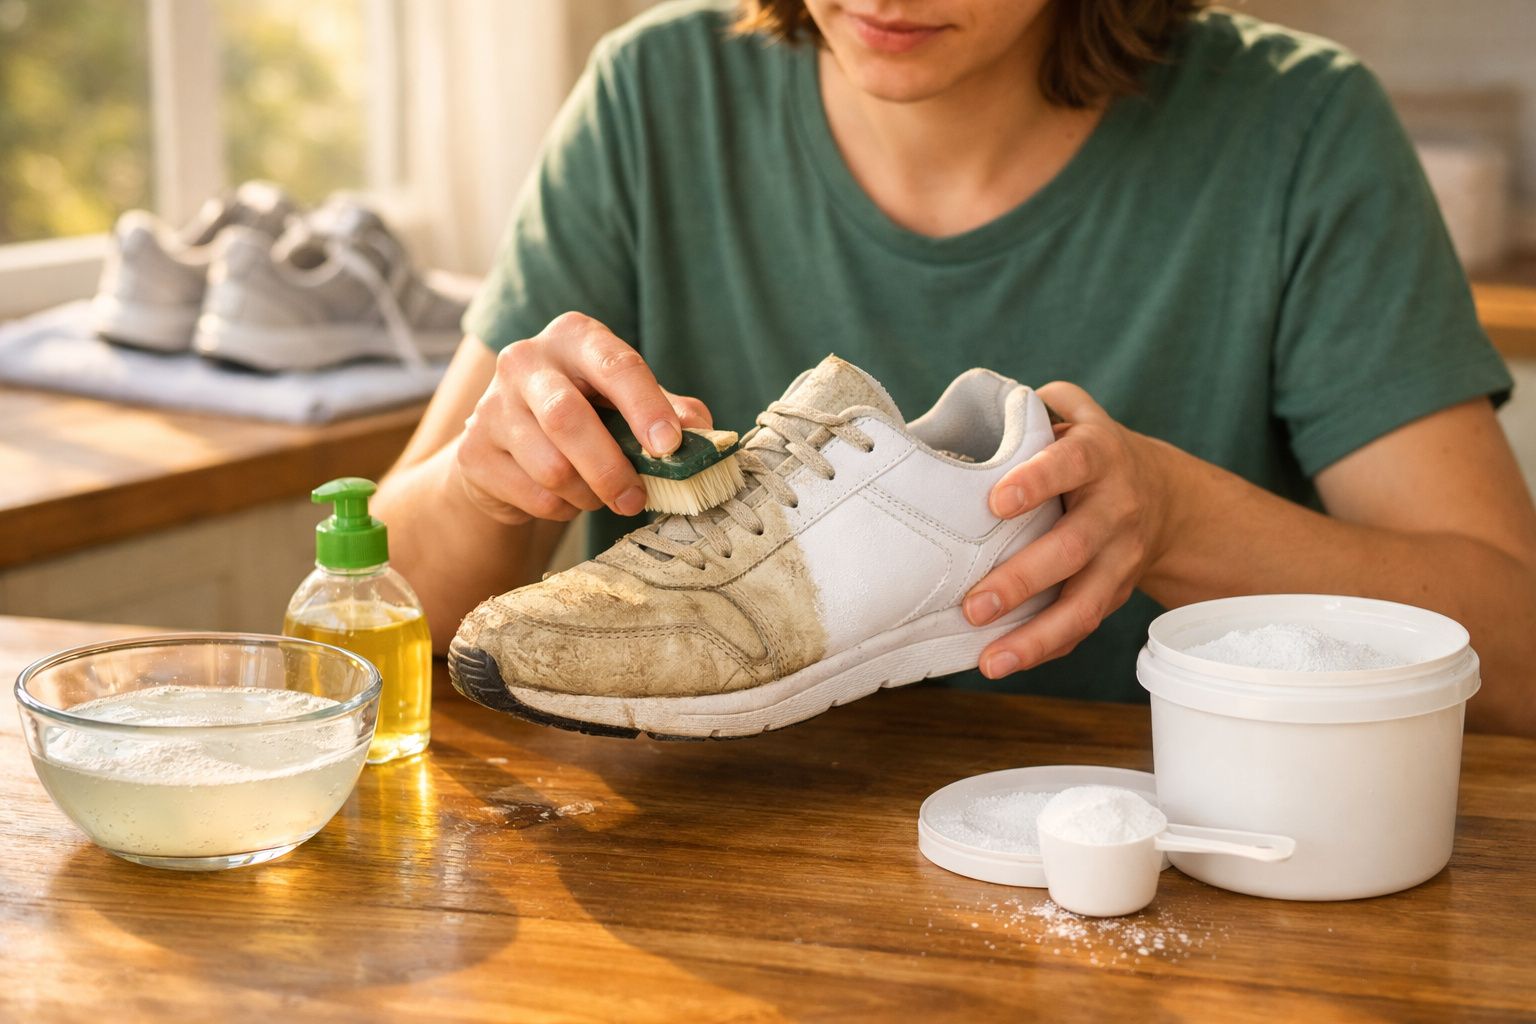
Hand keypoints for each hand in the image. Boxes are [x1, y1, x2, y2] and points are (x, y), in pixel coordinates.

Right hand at [456, 312, 712, 524]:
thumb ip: (669, 410)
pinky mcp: (473, 451)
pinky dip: (561, 509)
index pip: (615, 365)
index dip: (646, 407)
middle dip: (610, 467)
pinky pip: (532, 494)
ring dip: (587, 494)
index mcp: (574, 337)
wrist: (511, 447)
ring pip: (550, 466)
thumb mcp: (629, 403)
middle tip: (636, 499)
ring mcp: (491, 405)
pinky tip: (566, 497)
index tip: (671, 445)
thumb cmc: (588, 415)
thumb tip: (703, 432)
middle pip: (567, 418)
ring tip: (600, 495)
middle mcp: (524, 360)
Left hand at [962, 382, 1175, 678]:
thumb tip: (964, 416)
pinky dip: (1043, 649)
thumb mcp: (1072, 414)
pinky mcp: (1114, 593)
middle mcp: (1116, 508)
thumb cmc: (1087, 453)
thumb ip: (1026, 408)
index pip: (1071, 463)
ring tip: (989, 659)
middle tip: (972, 604)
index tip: (996, 501)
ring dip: (1034, 635)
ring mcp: (1120, 558)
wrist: (1164, 498)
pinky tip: (1001, 662)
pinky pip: (1081, 627)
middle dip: (1022, 579)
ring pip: (1083, 603)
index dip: (1037, 481)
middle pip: (1072, 547)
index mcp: (1099, 455)